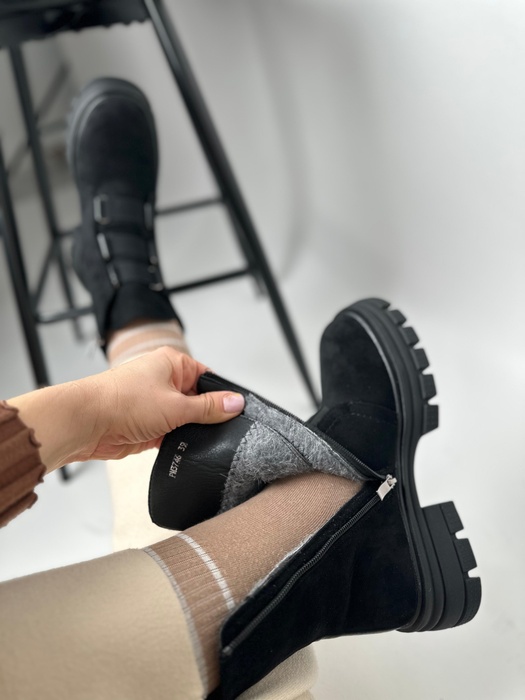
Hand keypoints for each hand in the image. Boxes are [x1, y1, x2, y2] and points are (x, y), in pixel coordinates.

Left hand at [9, 347, 243, 471]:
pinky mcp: (148, 425)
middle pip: (198, 400)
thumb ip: (209, 408)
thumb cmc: (122, 402)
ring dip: (190, 431)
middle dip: (207, 416)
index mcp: (173, 364)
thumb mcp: (177, 406)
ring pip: (186, 419)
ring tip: (198, 439)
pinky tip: (184, 448)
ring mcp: (155, 404)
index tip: (236, 412)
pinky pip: (172, 433)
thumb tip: (236, 403)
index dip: (222, 395)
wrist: (86, 423)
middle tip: (219, 430)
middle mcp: (164, 381)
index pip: (208, 377)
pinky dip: (178, 441)